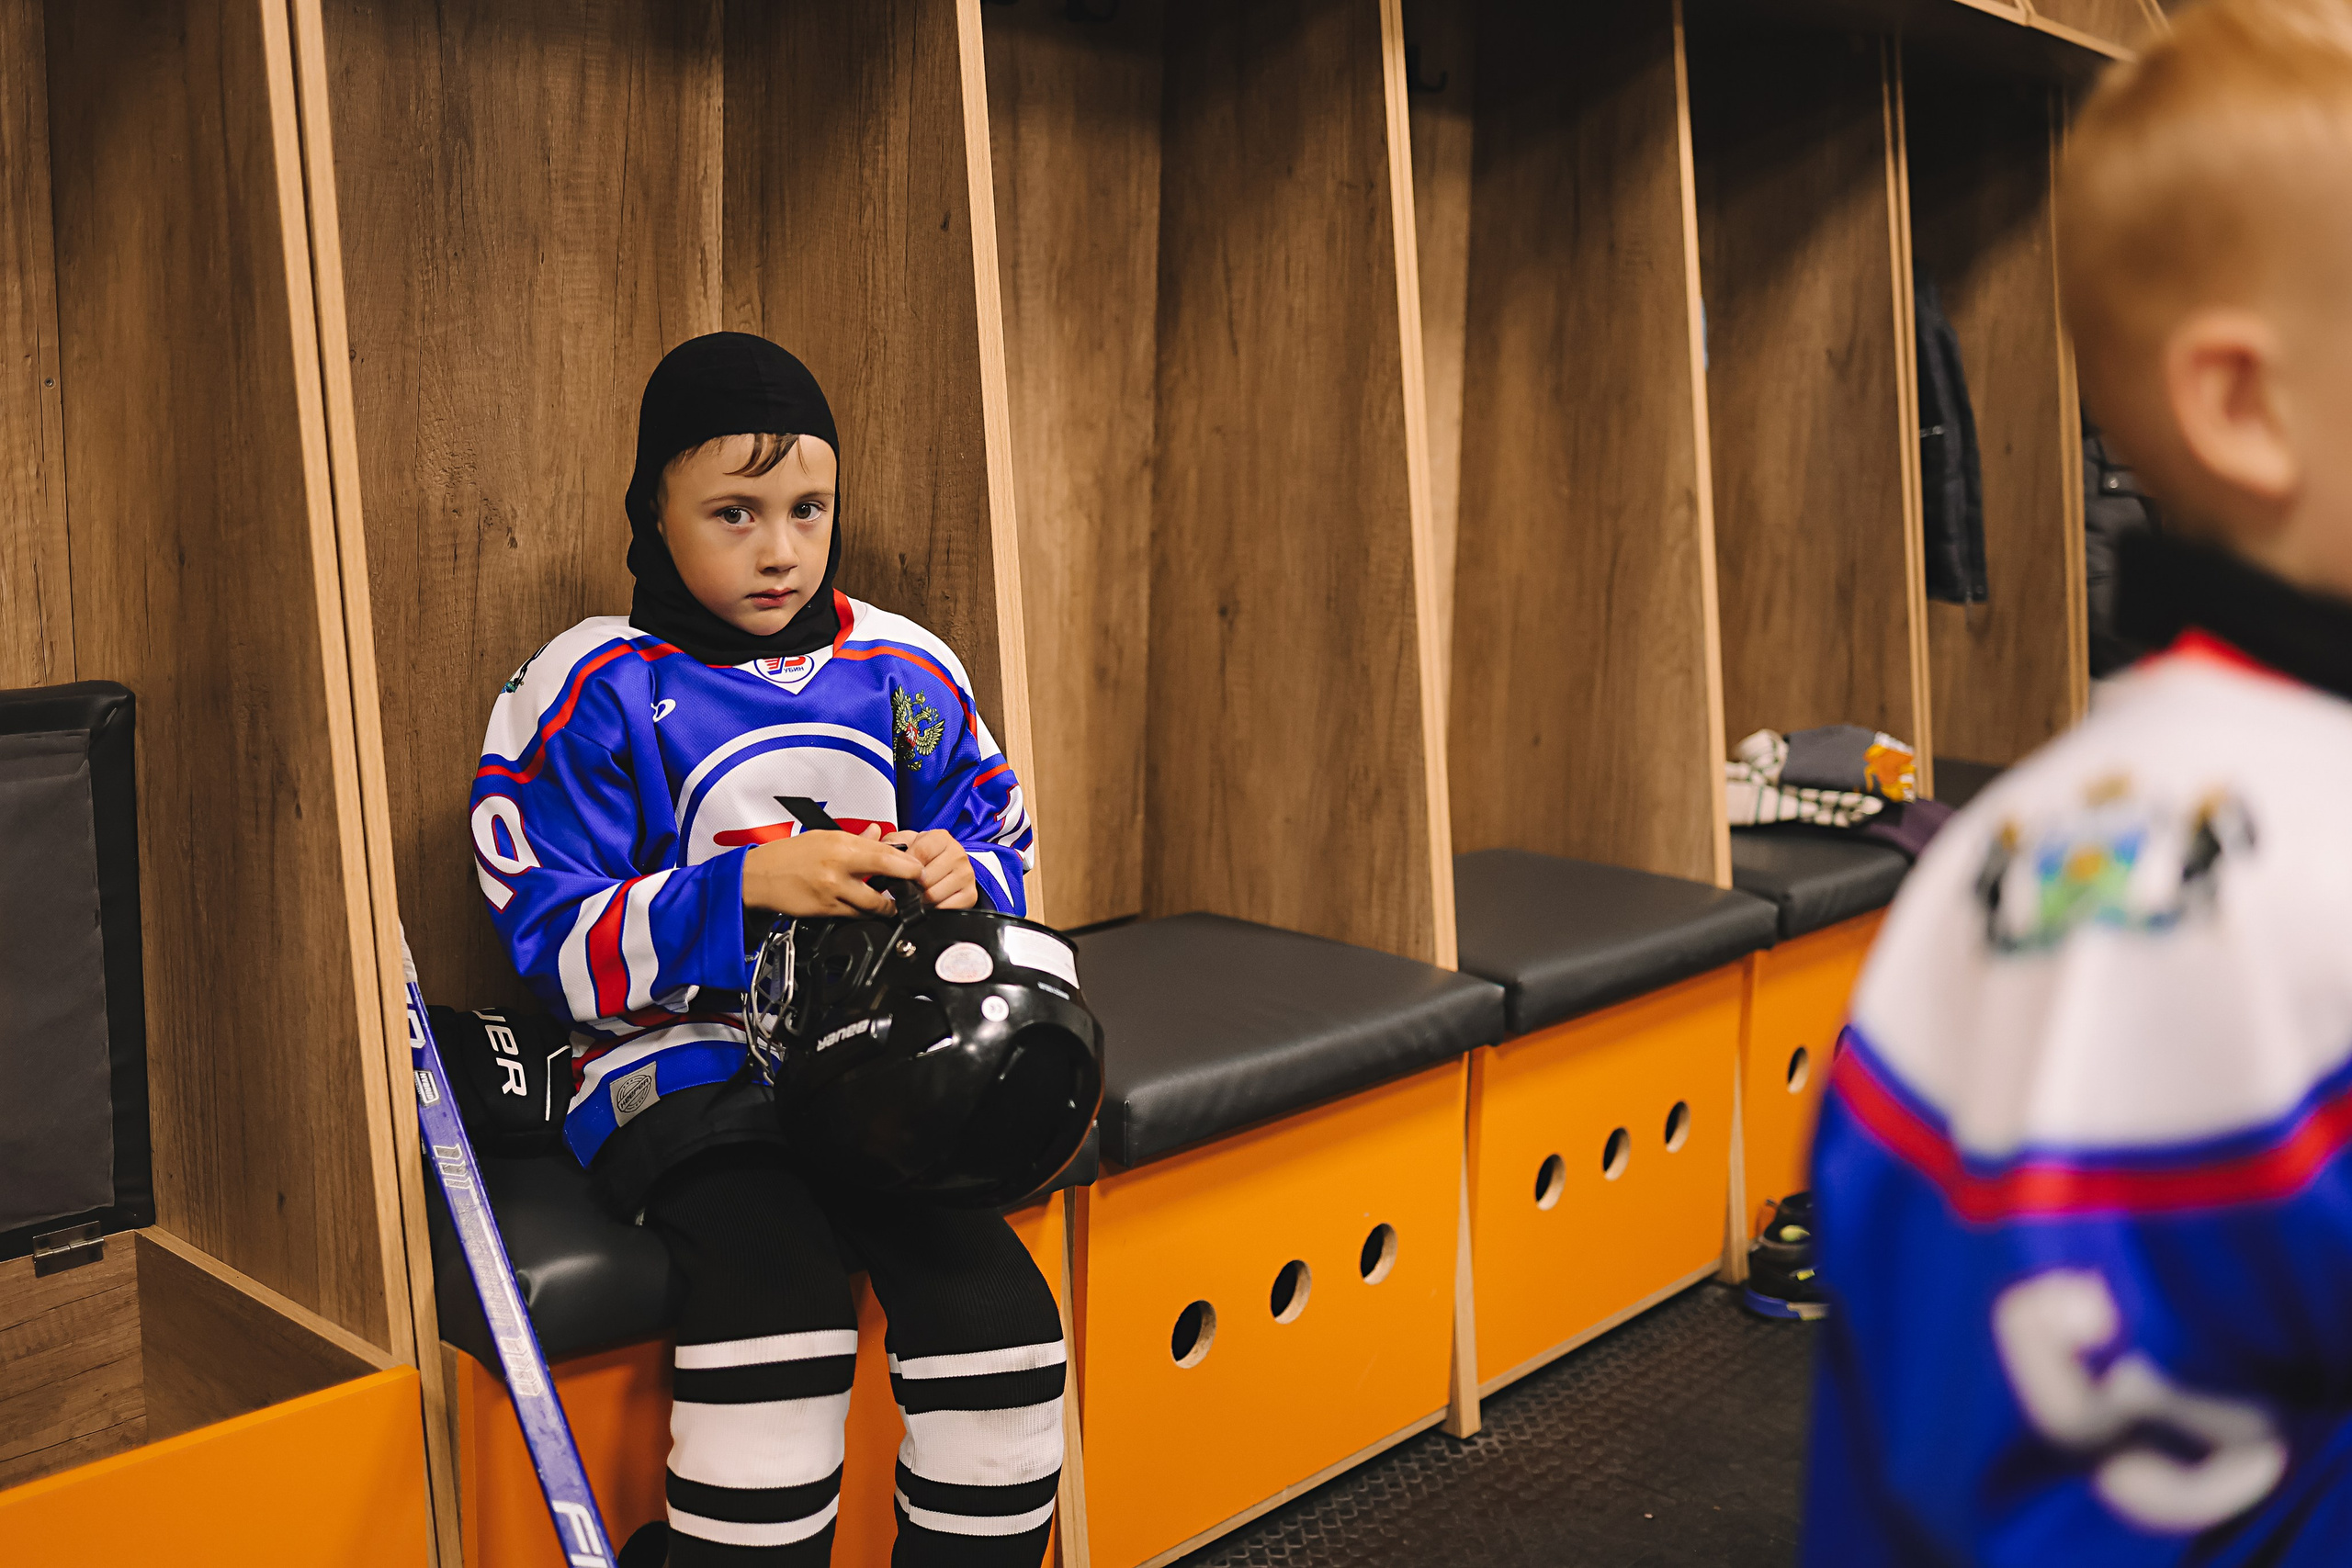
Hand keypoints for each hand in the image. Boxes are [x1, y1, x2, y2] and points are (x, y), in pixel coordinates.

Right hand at [742, 824, 924, 916]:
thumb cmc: (789, 854)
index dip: (908, 864)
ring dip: (886, 905)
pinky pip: (855, 915)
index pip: (886, 854)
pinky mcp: (826, 910)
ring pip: (873, 905)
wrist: (758, 876)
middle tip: (912, 888)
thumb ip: (856, 839)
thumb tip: (878, 834)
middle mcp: (838, 868)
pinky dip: (865, 913)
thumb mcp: (823, 836)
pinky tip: (867, 907)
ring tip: (890, 901)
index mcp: (840, 845)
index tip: (917, 868)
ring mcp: (832, 892)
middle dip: (904, 887)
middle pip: (885, 880)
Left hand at [885, 828, 978, 909]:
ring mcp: (966, 875)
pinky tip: (931, 901)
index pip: (920, 853)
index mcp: (942, 838)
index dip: (906, 866)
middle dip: (912, 885)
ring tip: (920, 892)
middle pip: (925, 878)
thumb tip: (885, 847)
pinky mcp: (970, 895)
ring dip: (921, 898)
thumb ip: (894, 841)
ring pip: (933, 895)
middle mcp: (958, 855)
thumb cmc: (927, 856)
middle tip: (910, 884)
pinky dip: (934, 908)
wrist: (948, 868)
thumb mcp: (909, 842)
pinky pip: (945, 908)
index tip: (902, 871)